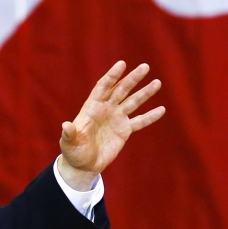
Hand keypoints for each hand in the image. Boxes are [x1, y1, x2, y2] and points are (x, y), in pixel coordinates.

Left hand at [57, 61, 164, 190]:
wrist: (84, 165)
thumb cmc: (73, 152)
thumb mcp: (69, 143)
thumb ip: (69, 134)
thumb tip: (66, 126)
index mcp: (92, 108)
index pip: (103, 87)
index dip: (112, 76)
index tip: (122, 64)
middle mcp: (105, 109)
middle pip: (120, 90)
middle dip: (132, 79)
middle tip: (144, 67)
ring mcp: (116, 119)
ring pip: (132, 102)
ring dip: (144, 93)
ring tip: (157, 82)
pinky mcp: (124, 131)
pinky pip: (139, 121)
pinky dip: (150, 116)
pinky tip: (161, 110)